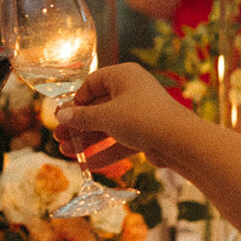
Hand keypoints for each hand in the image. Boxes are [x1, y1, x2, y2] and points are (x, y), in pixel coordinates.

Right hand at [53, 63, 191, 169]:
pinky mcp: (147, 133)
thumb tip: (61, 115)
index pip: (92, 83)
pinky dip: (106, 150)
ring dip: (88, 140)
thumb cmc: (141, 119)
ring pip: (109, 125)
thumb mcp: (106, 117)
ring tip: (68, 154)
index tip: (63, 116)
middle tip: (60, 138)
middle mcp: (132, 90)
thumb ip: (81, 117)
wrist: (180, 141)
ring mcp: (140, 113)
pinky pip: (121, 139)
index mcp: (123, 76)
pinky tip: (89, 165)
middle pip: (98, 107)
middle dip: (78, 125)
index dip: (76, 100)